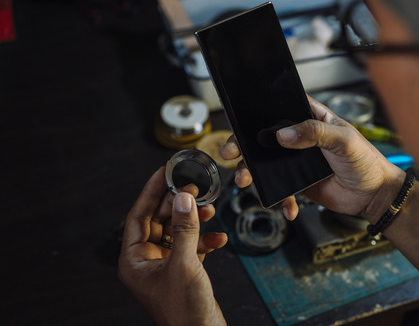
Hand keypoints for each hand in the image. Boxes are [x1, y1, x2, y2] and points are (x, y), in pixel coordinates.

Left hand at [118, 167, 227, 325]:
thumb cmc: (183, 311)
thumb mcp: (183, 265)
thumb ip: (184, 229)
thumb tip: (184, 198)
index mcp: (135, 260)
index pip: (138, 216)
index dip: (151, 192)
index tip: (163, 173)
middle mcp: (147, 260)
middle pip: (159, 220)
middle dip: (177, 204)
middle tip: (191, 186)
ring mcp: (165, 265)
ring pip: (177, 231)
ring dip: (193, 220)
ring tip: (208, 208)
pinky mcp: (183, 271)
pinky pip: (191, 246)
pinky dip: (205, 240)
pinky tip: (218, 238)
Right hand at [220, 96, 402, 220]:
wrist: (374, 196)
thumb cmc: (366, 162)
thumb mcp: (344, 141)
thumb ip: (315, 133)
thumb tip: (283, 135)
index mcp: (313, 119)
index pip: (282, 108)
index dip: (260, 112)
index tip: (243, 120)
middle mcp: (301, 138)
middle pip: (264, 137)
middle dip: (244, 145)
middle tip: (232, 152)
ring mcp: (296, 162)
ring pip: (266, 164)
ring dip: (252, 173)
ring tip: (247, 181)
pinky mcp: (297, 183)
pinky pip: (279, 190)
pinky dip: (279, 199)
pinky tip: (287, 207)